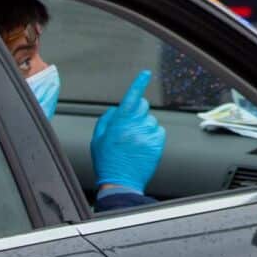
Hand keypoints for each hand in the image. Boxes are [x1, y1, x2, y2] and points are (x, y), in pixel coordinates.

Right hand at [91, 70, 165, 192]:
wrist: (120, 182)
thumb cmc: (107, 160)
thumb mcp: (98, 138)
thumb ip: (107, 119)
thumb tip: (118, 108)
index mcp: (119, 123)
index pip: (131, 98)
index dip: (138, 84)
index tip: (146, 74)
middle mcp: (135, 126)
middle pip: (143, 106)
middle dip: (137, 111)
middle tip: (129, 127)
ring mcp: (148, 134)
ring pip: (151, 120)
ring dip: (144, 126)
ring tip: (134, 142)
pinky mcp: (158, 143)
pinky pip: (158, 131)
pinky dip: (152, 135)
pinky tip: (142, 146)